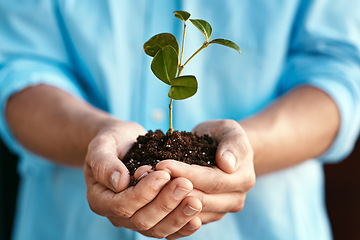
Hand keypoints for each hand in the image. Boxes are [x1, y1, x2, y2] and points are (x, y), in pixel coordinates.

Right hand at [83, 121, 201, 238]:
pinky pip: (167, 229)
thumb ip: (105, 163)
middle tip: (185, 184)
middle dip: (165, 204)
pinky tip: (197, 219)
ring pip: (157, 229)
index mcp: (100, 199)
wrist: (123, 143)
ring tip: (196, 201)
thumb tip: (119, 182)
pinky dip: (182, 227)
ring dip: (178, 217)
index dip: (144, 192)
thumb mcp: (102, 145)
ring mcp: (135, 219)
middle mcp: (116, 215)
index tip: (164, 174)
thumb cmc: (112, 141)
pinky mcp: (152, 217)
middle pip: (142, 220)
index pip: (122, 205)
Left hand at [156, 119, 255, 225]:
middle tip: (147, 175)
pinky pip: (185, 219)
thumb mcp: (230, 130)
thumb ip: (233, 144)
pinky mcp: (206, 216)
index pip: (211, 181)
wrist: (223, 150)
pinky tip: (150, 196)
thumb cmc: (223, 136)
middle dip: (171, 188)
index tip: (162, 164)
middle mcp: (235, 199)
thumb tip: (227, 163)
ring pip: (190, 212)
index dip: (185, 174)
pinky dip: (167, 208)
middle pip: (200, 200)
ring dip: (165, 200)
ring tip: (145, 183)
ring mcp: (220, 211)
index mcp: (243, 179)